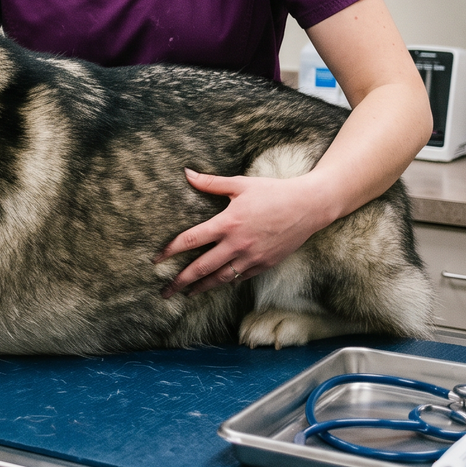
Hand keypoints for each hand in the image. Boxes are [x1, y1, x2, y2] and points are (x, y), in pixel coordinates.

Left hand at [154, 169, 332, 297]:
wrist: (309, 207)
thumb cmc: (273, 192)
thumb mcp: (240, 184)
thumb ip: (211, 182)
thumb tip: (186, 173)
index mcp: (227, 223)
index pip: (191, 240)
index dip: (170, 251)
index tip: (156, 260)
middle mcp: (237, 244)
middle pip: (201, 267)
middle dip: (180, 280)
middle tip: (165, 291)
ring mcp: (252, 257)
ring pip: (221, 278)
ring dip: (202, 287)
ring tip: (187, 293)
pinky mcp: (265, 264)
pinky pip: (241, 277)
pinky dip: (227, 282)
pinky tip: (217, 284)